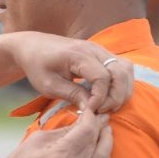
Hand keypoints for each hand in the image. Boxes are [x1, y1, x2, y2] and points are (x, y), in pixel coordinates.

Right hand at [0, 107, 112, 157]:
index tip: (90, 111)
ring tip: (104, 134)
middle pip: (99, 145)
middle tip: (102, 119)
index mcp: (60, 155)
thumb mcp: (36, 140)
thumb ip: (63, 132)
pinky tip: (100, 154)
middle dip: (102, 129)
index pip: (88, 131)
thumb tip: (82, 122)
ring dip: (106, 145)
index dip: (92, 118)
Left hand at [10, 34, 133, 112]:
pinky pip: (122, 67)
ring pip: (126, 69)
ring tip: (107, 105)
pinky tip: (109, 96)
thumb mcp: (49, 85)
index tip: (89, 110)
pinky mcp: (102, 54)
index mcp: (78, 55)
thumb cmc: (37, 65)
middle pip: (120, 72)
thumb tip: (92, 108)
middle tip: (102, 110)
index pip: (102, 77)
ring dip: (122, 90)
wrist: (33, 46)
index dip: (100, 98)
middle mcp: (93, 49)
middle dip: (116, 96)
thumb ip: (72, 95)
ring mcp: (100, 49)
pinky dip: (121, 83)